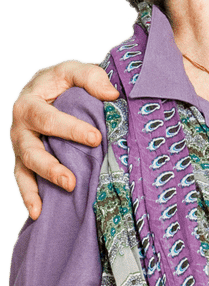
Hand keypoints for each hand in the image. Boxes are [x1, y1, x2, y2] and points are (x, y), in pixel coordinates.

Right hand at [9, 61, 118, 218]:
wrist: (44, 89)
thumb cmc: (60, 82)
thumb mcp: (72, 71)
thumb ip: (90, 77)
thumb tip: (111, 94)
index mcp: (29, 102)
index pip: (47, 118)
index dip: (70, 128)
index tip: (95, 138)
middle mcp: (20, 127)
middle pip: (32, 150)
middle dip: (51, 167)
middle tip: (72, 181)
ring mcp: (20, 146)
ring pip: (26, 168)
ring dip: (42, 185)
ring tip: (61, 197)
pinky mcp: (24, 162)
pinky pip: (24, 181)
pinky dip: (30, 197)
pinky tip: (39, 214)